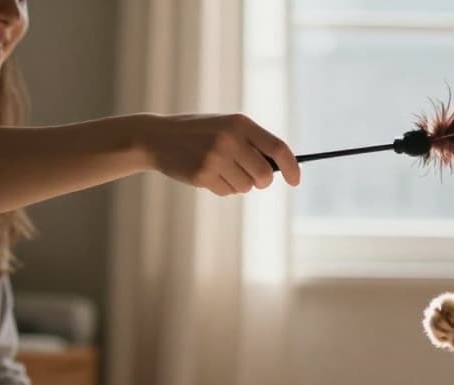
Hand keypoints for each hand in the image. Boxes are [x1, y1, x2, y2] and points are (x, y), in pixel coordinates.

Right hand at [144, 113, 299, 195]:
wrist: (158, 137)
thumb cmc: (199, 133)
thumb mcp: (226, 127)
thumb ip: (252, 143)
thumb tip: (281, 168)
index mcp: (240, 123)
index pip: (278, 148)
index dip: (292, 167)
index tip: (295, 181)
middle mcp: (230, 139)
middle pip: (264, 175)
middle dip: (261, 182)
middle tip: (252, 178)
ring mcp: (215, 157)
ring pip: (246, 187)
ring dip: (239, 184)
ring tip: (220, 169)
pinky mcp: (203, 174)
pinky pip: (228, 192)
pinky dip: (222, 188)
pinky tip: (207, 174)